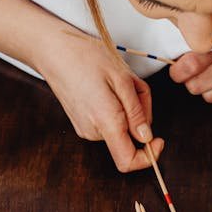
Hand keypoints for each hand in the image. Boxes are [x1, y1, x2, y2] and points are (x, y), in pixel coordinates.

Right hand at [36, 26, 163, 171]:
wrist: (53, 50)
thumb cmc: (86, 58)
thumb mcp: (122, 79)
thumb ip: (136, 112)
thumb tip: (146, 137)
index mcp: (104, 122)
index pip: (127, 161)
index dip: (148, 156)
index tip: (158, 139)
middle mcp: (93, 131)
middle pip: (129, 136)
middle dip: (140, 113)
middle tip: (133, 85)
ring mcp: (85, 127)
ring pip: (121, 126)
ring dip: (129, 105)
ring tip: (118, 80)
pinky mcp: (82, 121)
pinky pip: (109, 120)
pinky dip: (117, 104)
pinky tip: (108, 84)